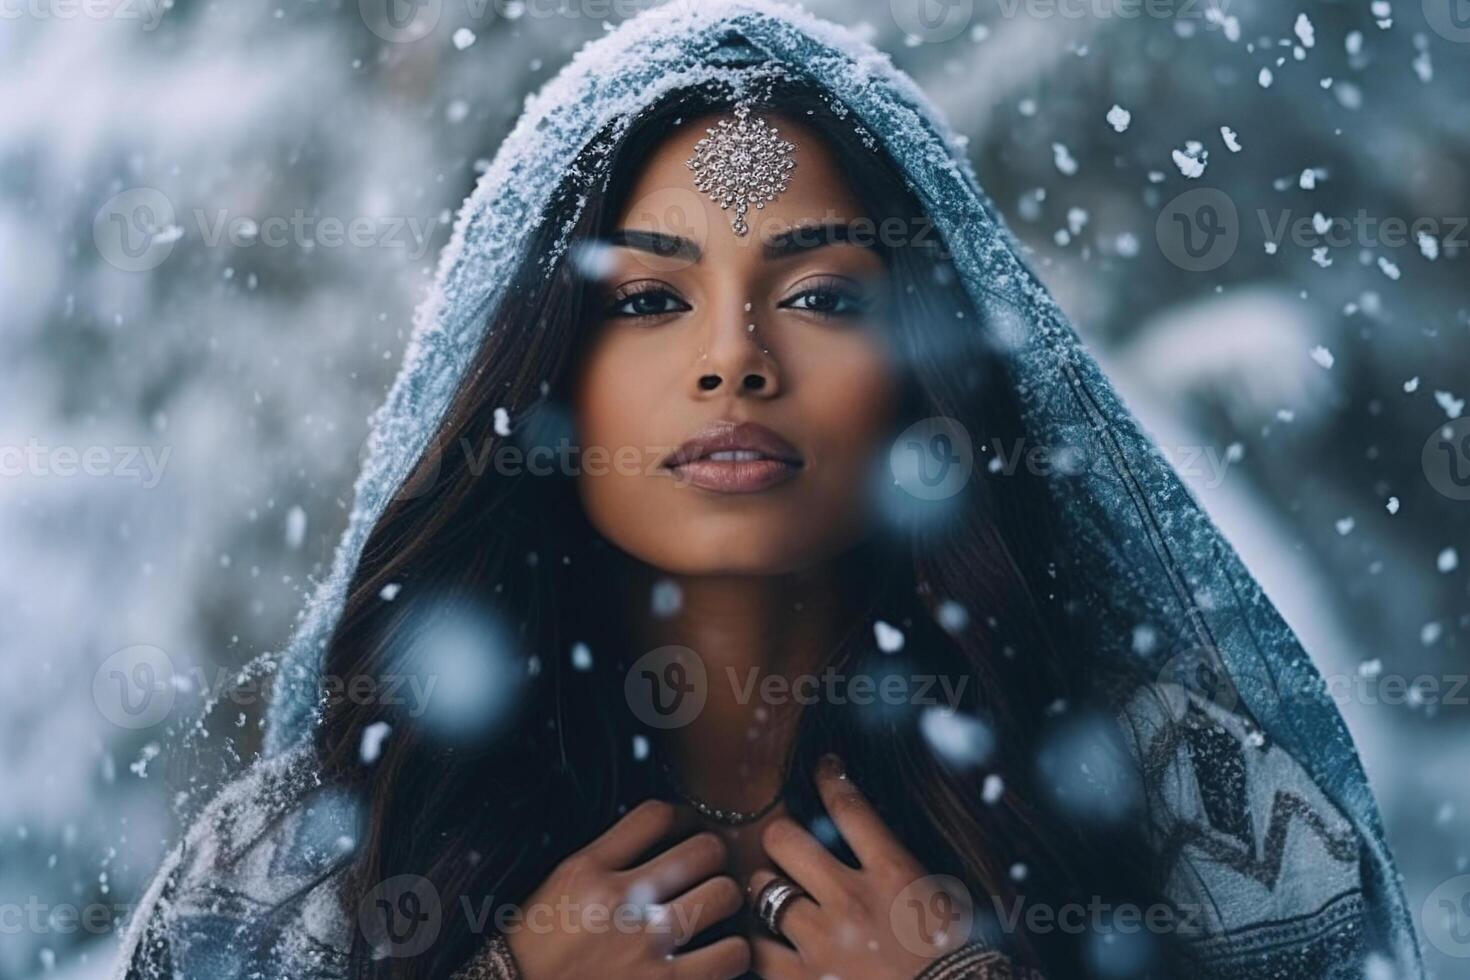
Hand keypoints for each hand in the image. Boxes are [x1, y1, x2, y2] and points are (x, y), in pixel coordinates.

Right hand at [506, 800, 749, 979]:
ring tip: (715, 909)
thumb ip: (603, 858)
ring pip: (724, 895)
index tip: (686, 829)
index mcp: (587, 870)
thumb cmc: (537, 949)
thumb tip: (655, 832)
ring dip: (725, 900)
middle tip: (708, 870)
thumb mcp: (556, 888)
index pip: (655, 815)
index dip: (682, 817)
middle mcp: (619, 902)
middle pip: (704, 849)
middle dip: (713, 857)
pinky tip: (718, 952)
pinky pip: (732, 955)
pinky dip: (733, 951)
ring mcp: (644, 946)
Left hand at [749, 756, 971, 979]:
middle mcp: (852, 901)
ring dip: (765, 891)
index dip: (830, 778)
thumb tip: (872, 840)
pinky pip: (755, 951)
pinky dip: (756, 944)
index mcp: (895, 875)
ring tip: (773, 900)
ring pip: (761, 890)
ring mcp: (822, 944)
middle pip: (784, 838)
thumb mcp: (942, 904)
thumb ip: (901, 870)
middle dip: (780, 839)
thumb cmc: (955, 960)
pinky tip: (763, 942)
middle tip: (786, 851)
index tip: (823, 767)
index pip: (850, 807)